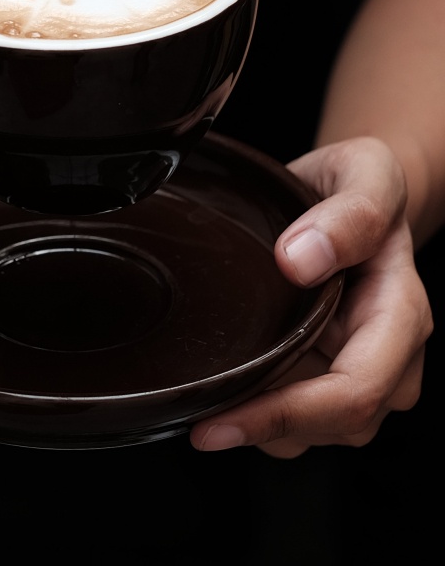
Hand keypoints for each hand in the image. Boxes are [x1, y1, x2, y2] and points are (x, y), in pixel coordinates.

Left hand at [189, 136, 432, 456]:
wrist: (353, 194)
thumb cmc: (361, 185)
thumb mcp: (366, 171)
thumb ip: (350, 212)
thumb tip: (301, 260)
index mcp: (402, 311)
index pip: (355, 390)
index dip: (288, 412)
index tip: (222, 415)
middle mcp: (390, 354)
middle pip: (334, 424)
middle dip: (264, 427)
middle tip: (199, 417)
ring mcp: (362, 370)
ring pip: (313, 431)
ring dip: (261, 423)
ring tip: (213, 392)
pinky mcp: (332, 376)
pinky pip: (298, 417)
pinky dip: (260, 411)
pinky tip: (230, 384)